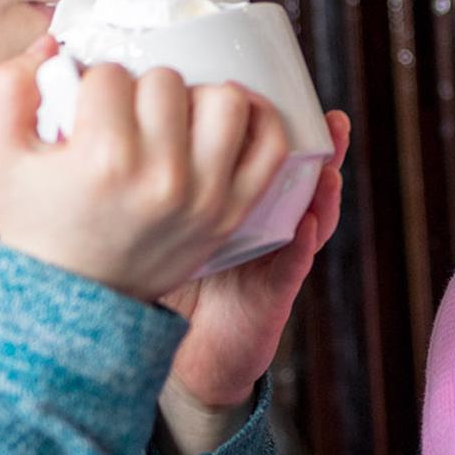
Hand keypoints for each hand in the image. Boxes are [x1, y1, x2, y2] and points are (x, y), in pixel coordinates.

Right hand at [0, 36, 294, 301]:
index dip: (91, 83)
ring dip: (196, 98)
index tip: (86, 110)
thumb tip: (53, 42)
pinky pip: (272, 145)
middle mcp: (162, 176)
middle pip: (166, 80)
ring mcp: (205, 196)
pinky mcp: (232, 212)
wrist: (75, 296)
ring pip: (225, 99)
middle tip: (125, 116)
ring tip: (172, 115)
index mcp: (103, 158)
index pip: (109, 75)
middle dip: (139, 89)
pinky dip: (259, 119)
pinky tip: (227, 114)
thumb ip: (7, 86)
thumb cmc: (35, 221)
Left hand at [159, 111, 350, 439]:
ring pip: (312, 219)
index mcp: (243, 204)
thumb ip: (156, 182)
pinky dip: (304, 246)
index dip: (286, 129)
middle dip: (323, 149)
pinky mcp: (273, 297)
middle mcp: (269, 227)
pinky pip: (293, 267)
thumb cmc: (171, 284)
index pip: (270, 159)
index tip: (292, 95)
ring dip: (326, 192)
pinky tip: (309, 225)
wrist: (186, 359)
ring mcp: (275, 260)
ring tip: (330, 169)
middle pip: (303, 181)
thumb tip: (120, 126)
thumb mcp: (167, 224)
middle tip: (334, 121)